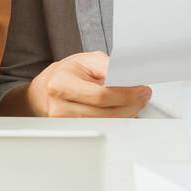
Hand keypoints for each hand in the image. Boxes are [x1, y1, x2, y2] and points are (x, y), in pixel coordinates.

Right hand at [27, 51, 152, 117]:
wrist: (47, 88)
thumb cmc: (68, 73)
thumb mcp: (86, 60)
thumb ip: (106, 66)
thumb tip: (127, 75)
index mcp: (61, 84)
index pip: (100, 95)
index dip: (124, 94)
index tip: (140, 89)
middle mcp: (60, 106)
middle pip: (104, 112)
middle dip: (130, 104)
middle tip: (143, 95)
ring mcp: (64, 122)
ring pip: (104, 123)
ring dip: (126, 113)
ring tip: (136, 102)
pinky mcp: (71, 131)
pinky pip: (100, 127)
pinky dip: (115, 119)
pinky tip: (122, 110)